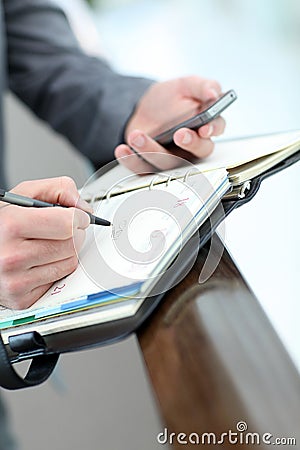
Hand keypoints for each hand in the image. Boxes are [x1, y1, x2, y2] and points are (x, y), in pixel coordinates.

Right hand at [0, 177, 90, 308]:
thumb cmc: (2, 224)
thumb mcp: (22, 195)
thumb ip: (57, 189)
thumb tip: (84, 207)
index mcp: (11, 226)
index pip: (67, 224)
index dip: (78, 217)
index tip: (77, 216)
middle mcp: (11, 256)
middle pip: (72, 244)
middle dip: (75, 233)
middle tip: (63, 229)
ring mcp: (16, 280)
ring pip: (70, 262)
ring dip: (68, 251)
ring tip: (48, 243)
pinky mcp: (22, 298)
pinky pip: (60, 280)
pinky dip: (57, 268)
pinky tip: (40, 260)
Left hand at [115, 76, 225, 171]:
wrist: (142, 107)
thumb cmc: (169, 99)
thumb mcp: (186, 85)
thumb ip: (203, 86)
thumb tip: (214, 94)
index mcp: (205, 126)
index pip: (216, 130)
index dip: (213, 131)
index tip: (204, 128)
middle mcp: (192, 147)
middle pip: (197, 153)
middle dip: (189, 145)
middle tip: (179, 134)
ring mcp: (171, 159)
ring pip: (167, 164)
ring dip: (152, 151)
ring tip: (136, 136)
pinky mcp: (152, 166)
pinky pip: (143, 170)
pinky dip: (131, 161)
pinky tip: (122, 149)